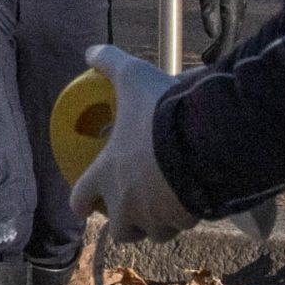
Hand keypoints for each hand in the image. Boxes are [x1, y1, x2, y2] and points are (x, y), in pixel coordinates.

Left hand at [66, 43, 197, 243]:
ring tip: (166, 208)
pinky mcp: (187, 219)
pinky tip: (191, 202)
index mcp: (106, 174)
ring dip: (157, 223)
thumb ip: (109, 63)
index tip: (83, 206)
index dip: (80, 203)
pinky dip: (185, 217)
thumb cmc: (160, 110)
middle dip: (126, 224)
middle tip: (133, 212)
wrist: (204, 139)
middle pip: (120, 230)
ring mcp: (158, 216)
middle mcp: (127, 203)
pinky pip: (184, 225)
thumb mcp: (132, 77)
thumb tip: (91, 51)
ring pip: (155, 232)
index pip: (80, 199)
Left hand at [195, 0, 248, 65]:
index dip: (222, 52)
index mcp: (234, 9)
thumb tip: (212, 34)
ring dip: (221, 45)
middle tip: (205, 62)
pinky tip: (215, 40)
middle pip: (232, 37)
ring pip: (231, 32)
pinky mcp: (234, 6)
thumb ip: (210, 10)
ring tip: (206, 56)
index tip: (211, 63)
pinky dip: (223, 36)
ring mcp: (238, 8)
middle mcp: (239, 11)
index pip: (229, 36)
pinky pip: (231, 26)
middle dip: (220, 52)